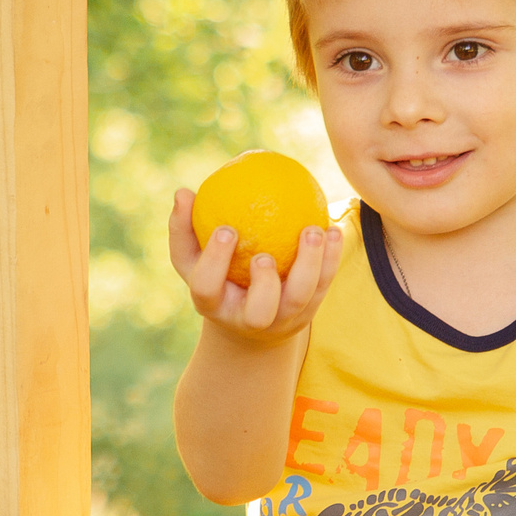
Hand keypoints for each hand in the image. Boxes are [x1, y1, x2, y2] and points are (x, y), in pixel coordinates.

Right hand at [168, 188, 342, 347]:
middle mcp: (249, 319)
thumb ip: (185, 227)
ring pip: (300, 299)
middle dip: (265, 285)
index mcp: (214, 304)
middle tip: (266, 253)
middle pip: (258, 312)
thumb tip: (183, 192)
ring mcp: (282, 319)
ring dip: (309, 265)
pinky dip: (330, 259)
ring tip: (314, 230)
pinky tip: (332, 230)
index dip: (215, 261)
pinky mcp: (308, 312)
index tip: (227, 229)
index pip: (206, 287)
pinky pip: (323, 285)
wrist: (251, 322)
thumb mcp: (193, 258)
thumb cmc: (216, 277)